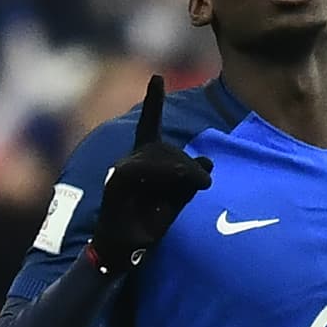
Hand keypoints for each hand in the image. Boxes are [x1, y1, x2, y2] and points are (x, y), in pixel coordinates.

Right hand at [89, 75, 212, 272]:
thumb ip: (191, 179)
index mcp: (143, 159)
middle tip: (206, 184)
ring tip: (198, 185)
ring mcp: (122, 169)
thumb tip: (209, 159)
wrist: (123, 250)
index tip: (157, 76)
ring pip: (158, 156)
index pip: (149, 124)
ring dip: (181, 169)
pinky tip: (172, 177)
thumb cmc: (148, 223)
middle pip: (167, 149)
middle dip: (189, 165)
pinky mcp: (117, 182)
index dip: (153, 101)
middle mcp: (131, 159)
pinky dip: (160, 171)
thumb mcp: (177, 200)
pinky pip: (140, 169)